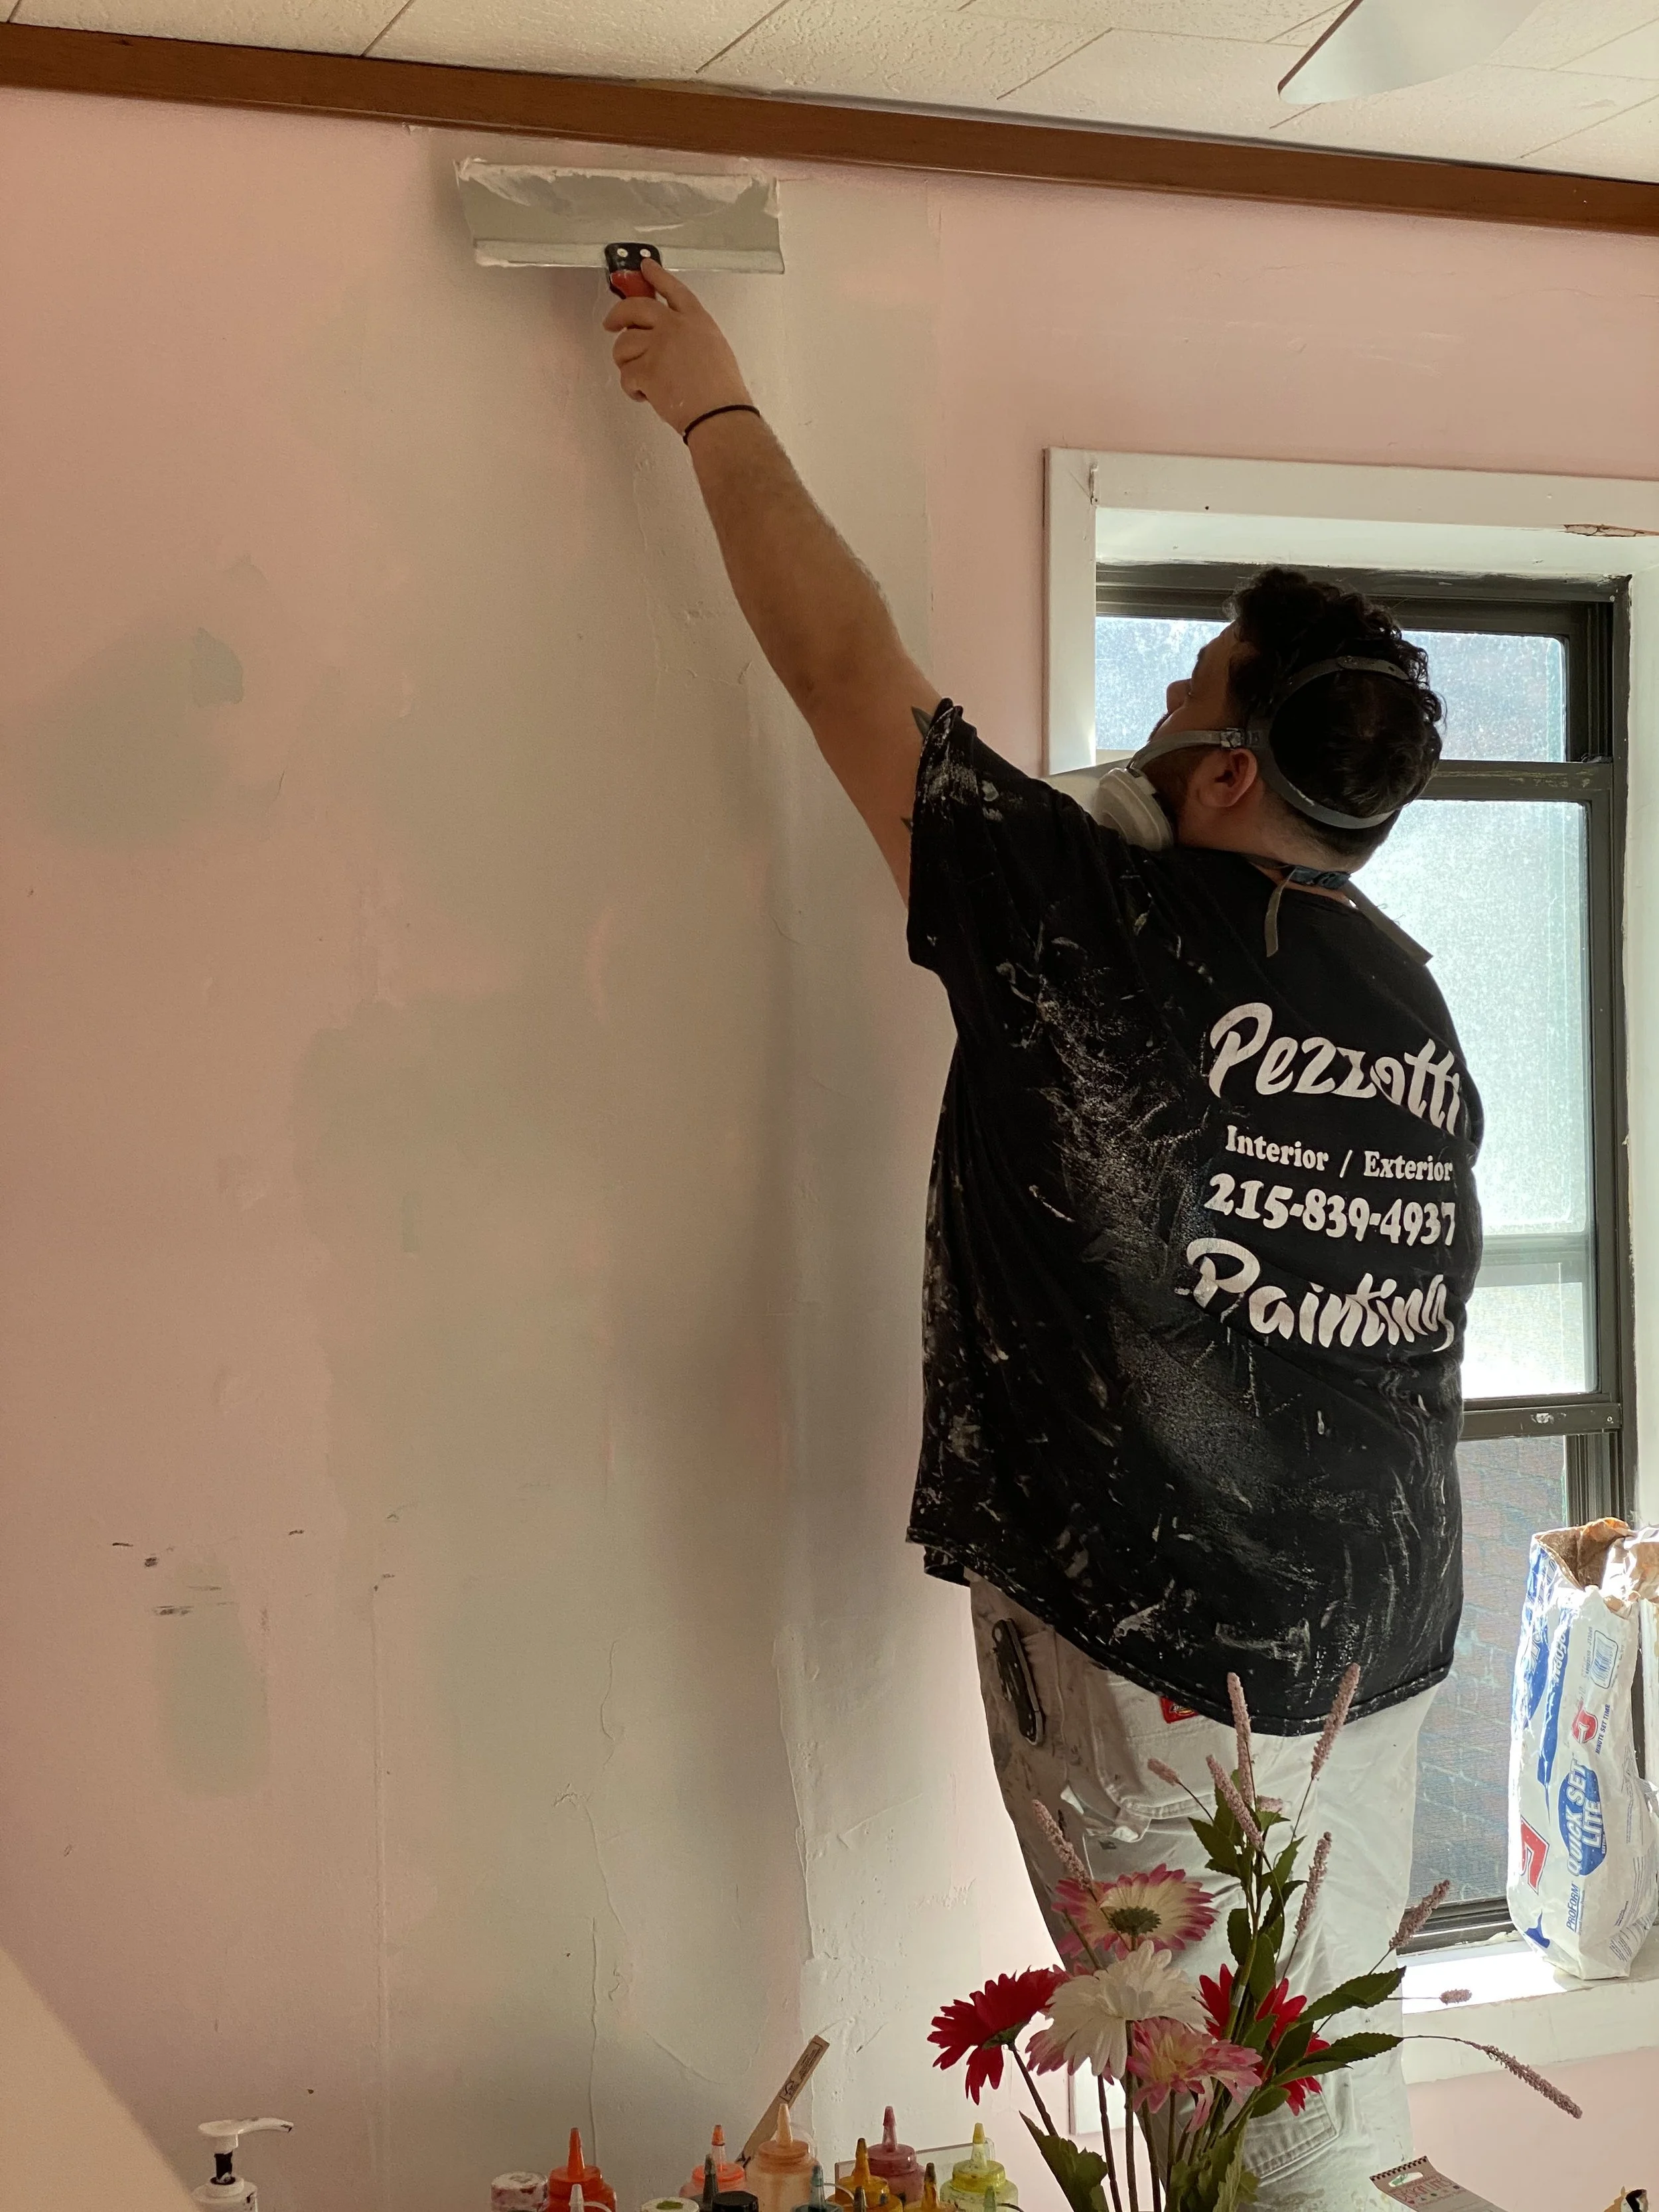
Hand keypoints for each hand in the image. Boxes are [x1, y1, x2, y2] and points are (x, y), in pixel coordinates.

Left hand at [602, 261, 751, 435]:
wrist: (720, 416)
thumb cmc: (722, 393)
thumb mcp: (715, 349)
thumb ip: (690, 336)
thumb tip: (666, 340)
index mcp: (696, 320)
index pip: (673, 288)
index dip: (656, 275)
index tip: (645, 267)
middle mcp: (675, 326)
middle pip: (636, 307)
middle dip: (618, 315)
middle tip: (611, 324)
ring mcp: (659, 346)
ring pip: (624, 344)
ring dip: (625, 362)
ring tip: (639, 378)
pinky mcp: (646, 369)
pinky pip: (626, 374)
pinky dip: (631, 388)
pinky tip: (644, 395)